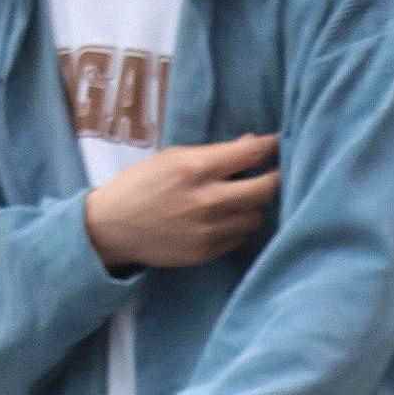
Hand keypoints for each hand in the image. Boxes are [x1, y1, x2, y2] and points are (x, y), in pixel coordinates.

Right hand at [84, 133, 279, 271]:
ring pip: (256, 216)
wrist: (114, 227)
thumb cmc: (142, 185)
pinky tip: (226, 218)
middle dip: (275, 178)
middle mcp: (206, 200)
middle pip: (265, 190)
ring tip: (243, 198)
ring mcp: (209, 229)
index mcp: (195, 168)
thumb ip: (214, 153)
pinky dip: (239, 225)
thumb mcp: (172, 158)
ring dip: (255, 206)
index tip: (279, 143)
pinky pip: (240, 237)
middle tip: (276, 173)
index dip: (271, 147)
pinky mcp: (208, 252)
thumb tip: (253, 144)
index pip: (250, 154)